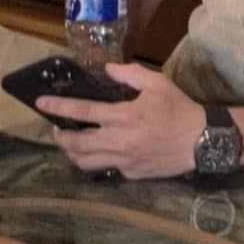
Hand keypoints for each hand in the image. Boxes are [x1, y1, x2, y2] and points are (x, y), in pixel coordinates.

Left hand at [37, 63, 205, 178]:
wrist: (202, 141)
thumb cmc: (180, 109)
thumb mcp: (158, 83)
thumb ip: (130, 73)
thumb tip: (108, 69)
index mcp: (123, 116)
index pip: (82, 112)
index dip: (59, 107)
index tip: (41, 103)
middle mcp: (118, 141)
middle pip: (76, 144)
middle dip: (60, 136)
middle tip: (57, 128)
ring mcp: (123, 161)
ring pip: (85, 163)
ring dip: (73, 153)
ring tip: (72, 143)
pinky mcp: (131, 173)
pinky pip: (107, 168)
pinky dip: (100, 159)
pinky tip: (104, 151)